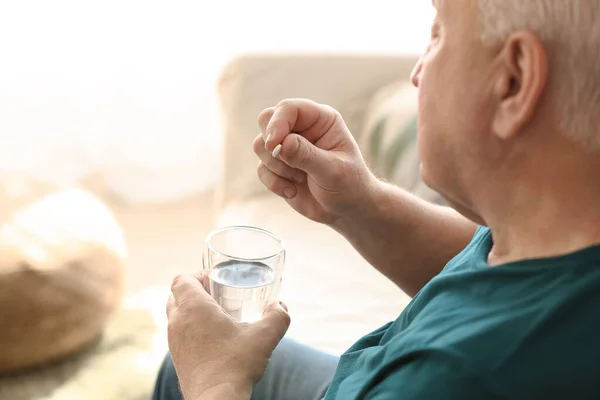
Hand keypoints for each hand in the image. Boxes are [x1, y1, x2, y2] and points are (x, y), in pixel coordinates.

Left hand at [167, 274, 290, 399]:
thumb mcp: (264, 337)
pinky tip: (212, 338)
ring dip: (190, 309)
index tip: (215, 280)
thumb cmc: (235, 366)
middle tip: (216, 294)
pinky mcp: (176, 357)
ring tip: (215, 315)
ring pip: (175, 314)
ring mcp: (174, 341)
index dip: (197, 274)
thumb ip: (277, 317)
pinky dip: (190, 328)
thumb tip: (281, 306)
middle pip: (175, 294)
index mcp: (194, 308)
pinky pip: (178, 333)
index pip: (182, 279)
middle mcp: (178, 321)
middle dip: (193, 290)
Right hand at [253, 98, 376, 224]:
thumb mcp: (333, 170)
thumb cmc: (348, 185)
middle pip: (266, 120)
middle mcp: (301, 129)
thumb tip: (282, 143)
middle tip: (284, 161)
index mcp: (320, 120)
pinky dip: (274, 183)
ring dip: (276, 167)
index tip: (274, 145)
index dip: (277, 123)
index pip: (289, 108)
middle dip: (271, 144)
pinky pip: (261, 169)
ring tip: (299, 179)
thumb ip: (307, 155)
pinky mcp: (278, 167)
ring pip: (260, 145)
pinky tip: (293, 191)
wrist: (346, 210)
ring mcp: (287, 147)